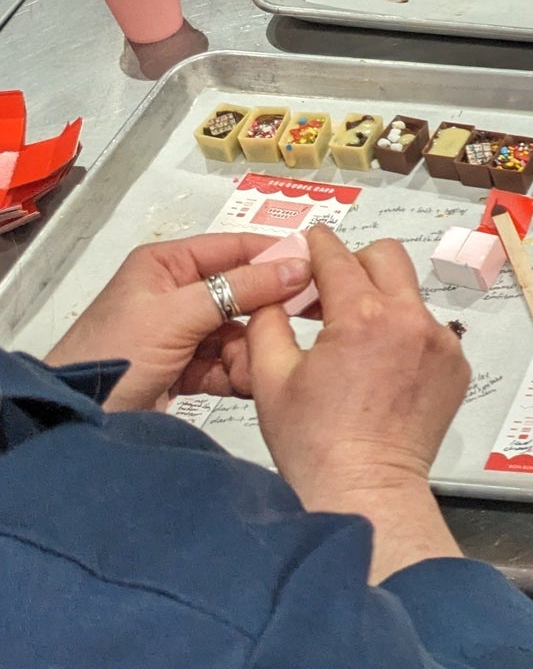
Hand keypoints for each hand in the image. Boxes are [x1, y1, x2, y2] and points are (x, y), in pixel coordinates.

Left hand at [41, 234, 312, 411]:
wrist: (78, 419)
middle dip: (266, 313)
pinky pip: (227, 362)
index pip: (234, 248)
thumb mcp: (179, 314)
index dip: (275, 255)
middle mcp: (177, 293)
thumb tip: (301, 265)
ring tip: (263, 367)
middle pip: (241, 292)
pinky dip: (239, 373)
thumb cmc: (119, 353)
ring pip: (239, 331)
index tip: (319, 267)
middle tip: (305, 323)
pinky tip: (250, 384)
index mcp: (167, 265)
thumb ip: (242, 288)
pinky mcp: (185, 368)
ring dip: (252, 350)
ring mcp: (182, 333)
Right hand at [248, 227, 467, 510]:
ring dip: (382, 302)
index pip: (338, 257)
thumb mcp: (271, 379)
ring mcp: (441, 342)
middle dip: (356, 263)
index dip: (318, 245)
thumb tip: (275, 292)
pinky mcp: (457, 366)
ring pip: (410, 295)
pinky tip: (381, 369)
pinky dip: (405, 336)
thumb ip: (268, 322)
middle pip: (387, 256)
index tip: (310, 242)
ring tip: (354, 340)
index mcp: (363, 317)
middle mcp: (411, 319)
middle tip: (330, 291)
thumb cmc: (314, 443)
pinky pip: (429, 331)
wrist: (365, 490)